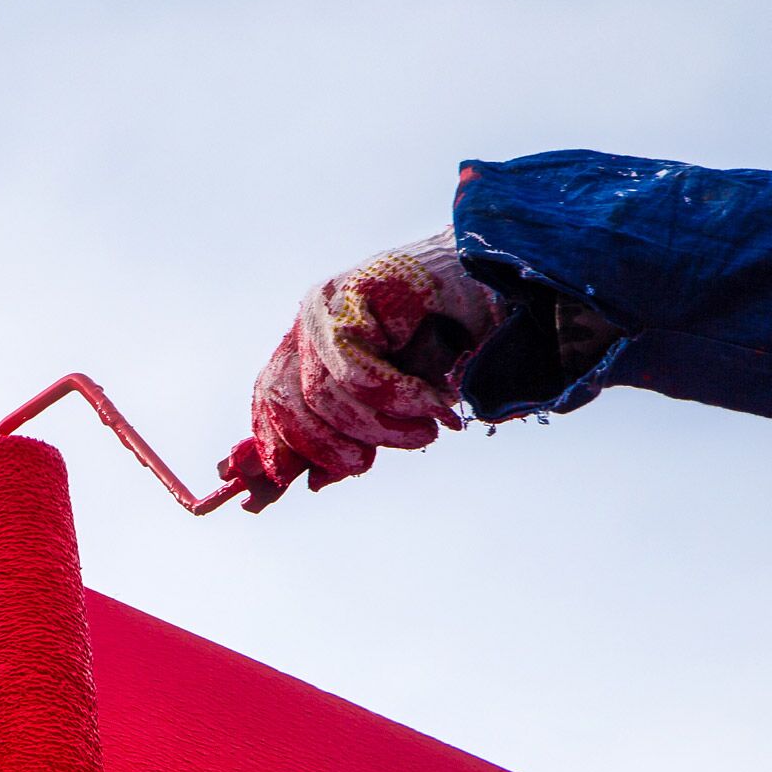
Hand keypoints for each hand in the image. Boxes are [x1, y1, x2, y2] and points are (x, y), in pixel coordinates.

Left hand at [219, 229, 501, 511]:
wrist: (503, 286)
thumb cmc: (451, 344)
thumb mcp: (394, 399)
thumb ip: (351, 431)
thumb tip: (312, 481)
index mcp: (307, 347)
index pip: (269, 400)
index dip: (273, 446)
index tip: (290, 485)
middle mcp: (308, 324)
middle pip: (284, 404)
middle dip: (326, 447)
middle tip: (367, 462)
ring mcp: (327, 306)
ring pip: (323, 396)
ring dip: (379, 429)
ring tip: (423, 429)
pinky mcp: (354, 295)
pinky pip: (355, 373)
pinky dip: (397, 400)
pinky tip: (431, 405)